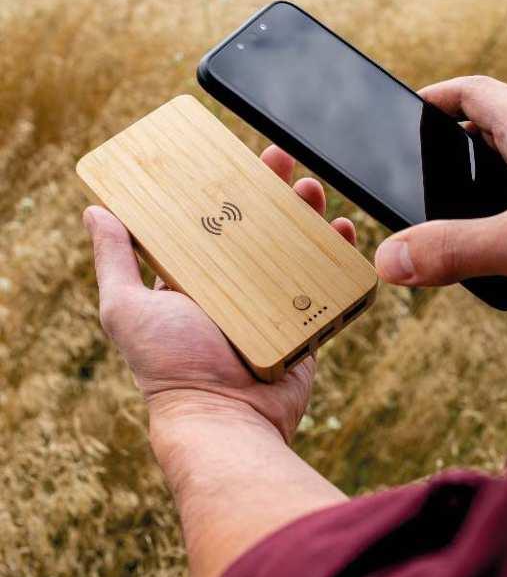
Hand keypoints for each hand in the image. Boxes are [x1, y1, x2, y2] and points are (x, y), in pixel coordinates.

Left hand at [83, 145, 356, 445]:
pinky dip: (335, 254)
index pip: (212, 221)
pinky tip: (341, 230)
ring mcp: (271, 304)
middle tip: (279, 160)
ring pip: (293, 247)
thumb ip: (114, 261)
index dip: (224, 188)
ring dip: (305, 214)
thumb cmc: (170, 367)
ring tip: (310, 189)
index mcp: (195, 279)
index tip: (234, 158)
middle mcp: (233, 288)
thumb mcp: (126, 308)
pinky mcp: (302, 322)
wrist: (225, 418)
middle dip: (270, 190)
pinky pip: (323, 281)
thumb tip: (96, 210)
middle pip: (257, 226)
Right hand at [375, 75, 506, 310]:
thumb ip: (456, 248)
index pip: (475, 93)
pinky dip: (505, 216)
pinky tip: (502, 251)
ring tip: (449, 216)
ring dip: (477, 184)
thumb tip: (390, 259)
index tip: (406, 112)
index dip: (435, 98)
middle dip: (449, 147)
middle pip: (489, 130)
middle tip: (418, 174)